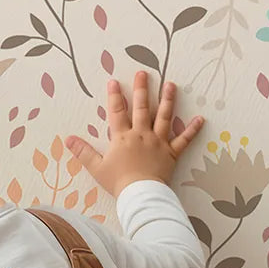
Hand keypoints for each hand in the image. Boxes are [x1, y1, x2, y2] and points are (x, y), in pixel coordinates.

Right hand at [67, 72, 203, 195]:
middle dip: (142, 89)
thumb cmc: (118, 182)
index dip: (115, 96)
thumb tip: (68, 139)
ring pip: (164, 117)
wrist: (141, 194)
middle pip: (142, 108)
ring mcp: (158, 142)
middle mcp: (141, 134)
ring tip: (170, 85)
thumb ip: (83, 152)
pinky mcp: (171, 153)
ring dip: (167, 100)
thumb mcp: (96, 167)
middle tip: (143, 73)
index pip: (117, 112)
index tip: (114, 81)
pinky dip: (192, 129)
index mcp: (122, 137)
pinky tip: (200, 119)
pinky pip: (184, 140)